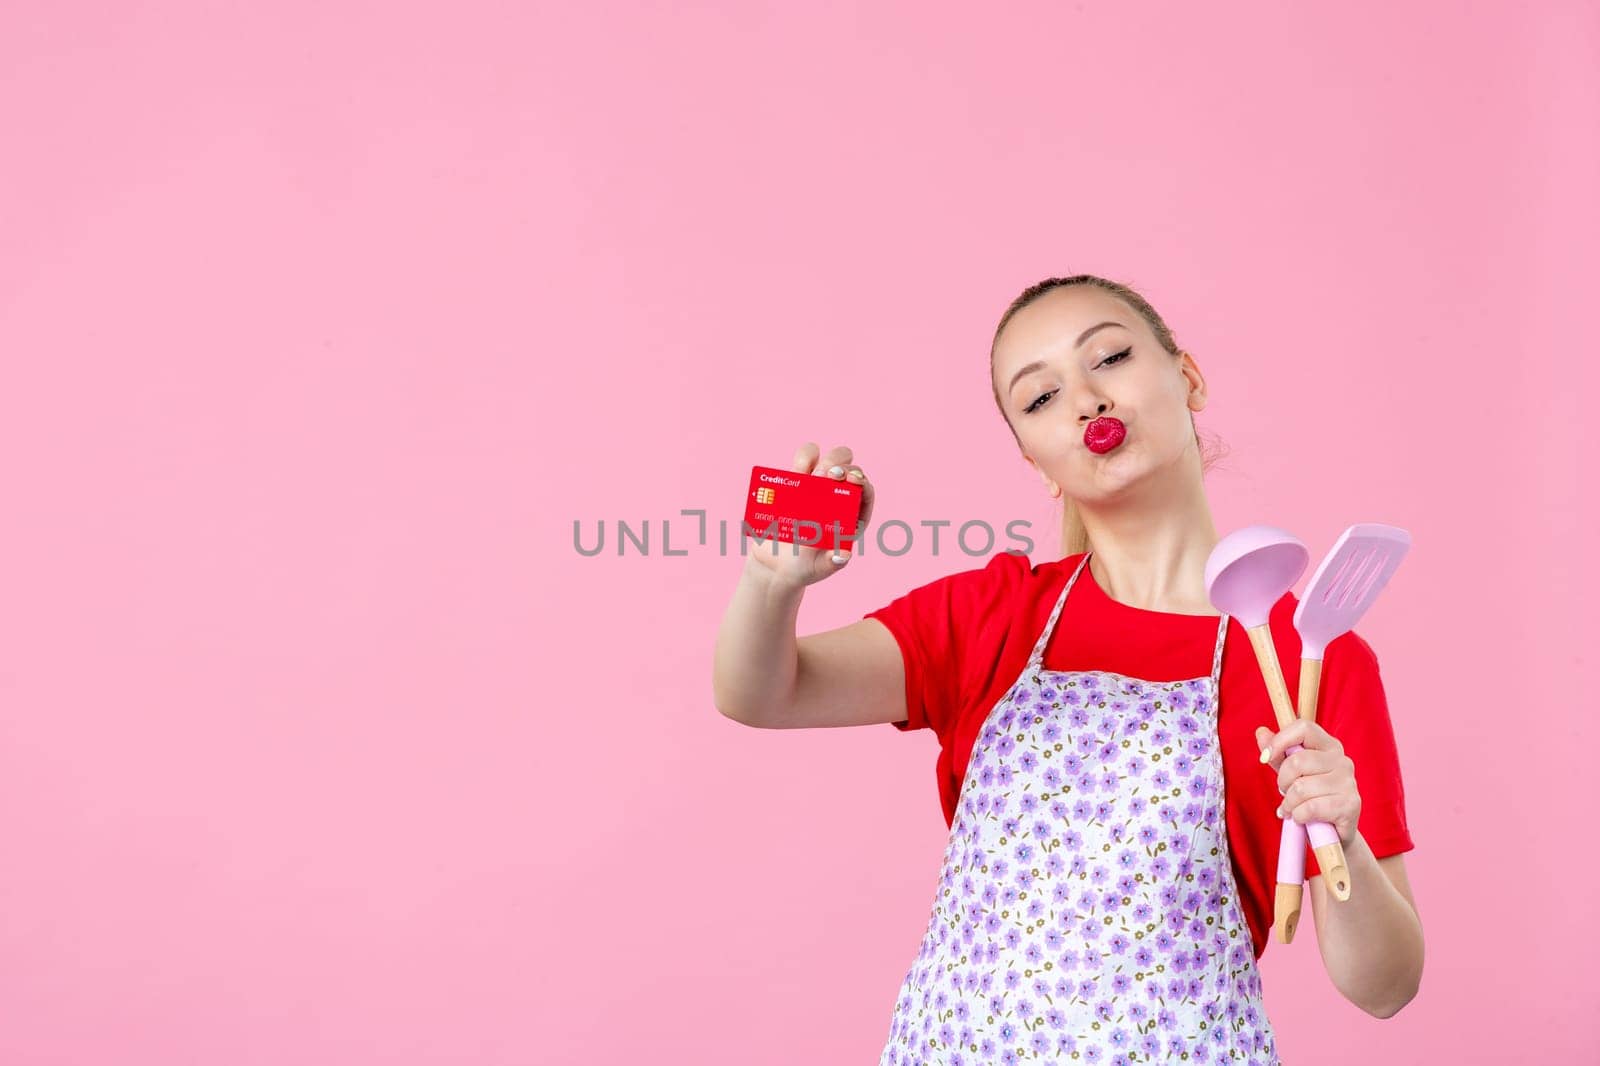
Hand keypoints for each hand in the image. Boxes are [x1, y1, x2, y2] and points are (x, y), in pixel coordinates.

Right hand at [744, 441, 873, 588]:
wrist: (776, 564)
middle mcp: (836, 496)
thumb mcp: (820, 568)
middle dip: (841, 465)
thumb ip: (832, 563)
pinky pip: (802, 462)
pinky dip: (801, 461)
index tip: (851, 480)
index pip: (864, 491)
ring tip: (811, 476)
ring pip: (825, 458)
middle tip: (828, 476)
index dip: (862, 481)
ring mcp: (816, 487)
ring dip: (822, 458)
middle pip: (847, 468)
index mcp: (852, 515)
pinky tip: (796, 472)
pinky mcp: (796, 483)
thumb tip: (843, 556)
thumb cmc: (805, 568)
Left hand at [1255, 720, 1361, 847]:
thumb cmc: (1312, 797)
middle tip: (1285, 792)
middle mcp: (1342, 761)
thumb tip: (1261, 732)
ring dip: (1288, 803)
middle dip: (1282, 781)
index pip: (1304, 727)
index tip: (1265, 757)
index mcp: (1329, 746)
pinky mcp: (1350, 806)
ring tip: (1291, 808)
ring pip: (1300, 788)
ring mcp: (1348, 783)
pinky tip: (1300, 818)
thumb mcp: (1292, 773)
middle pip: (1297, 762)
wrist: (1334, 832)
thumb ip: (1277, 753)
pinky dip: (1298, 816)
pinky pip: (1309, 808)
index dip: (1280, 740)